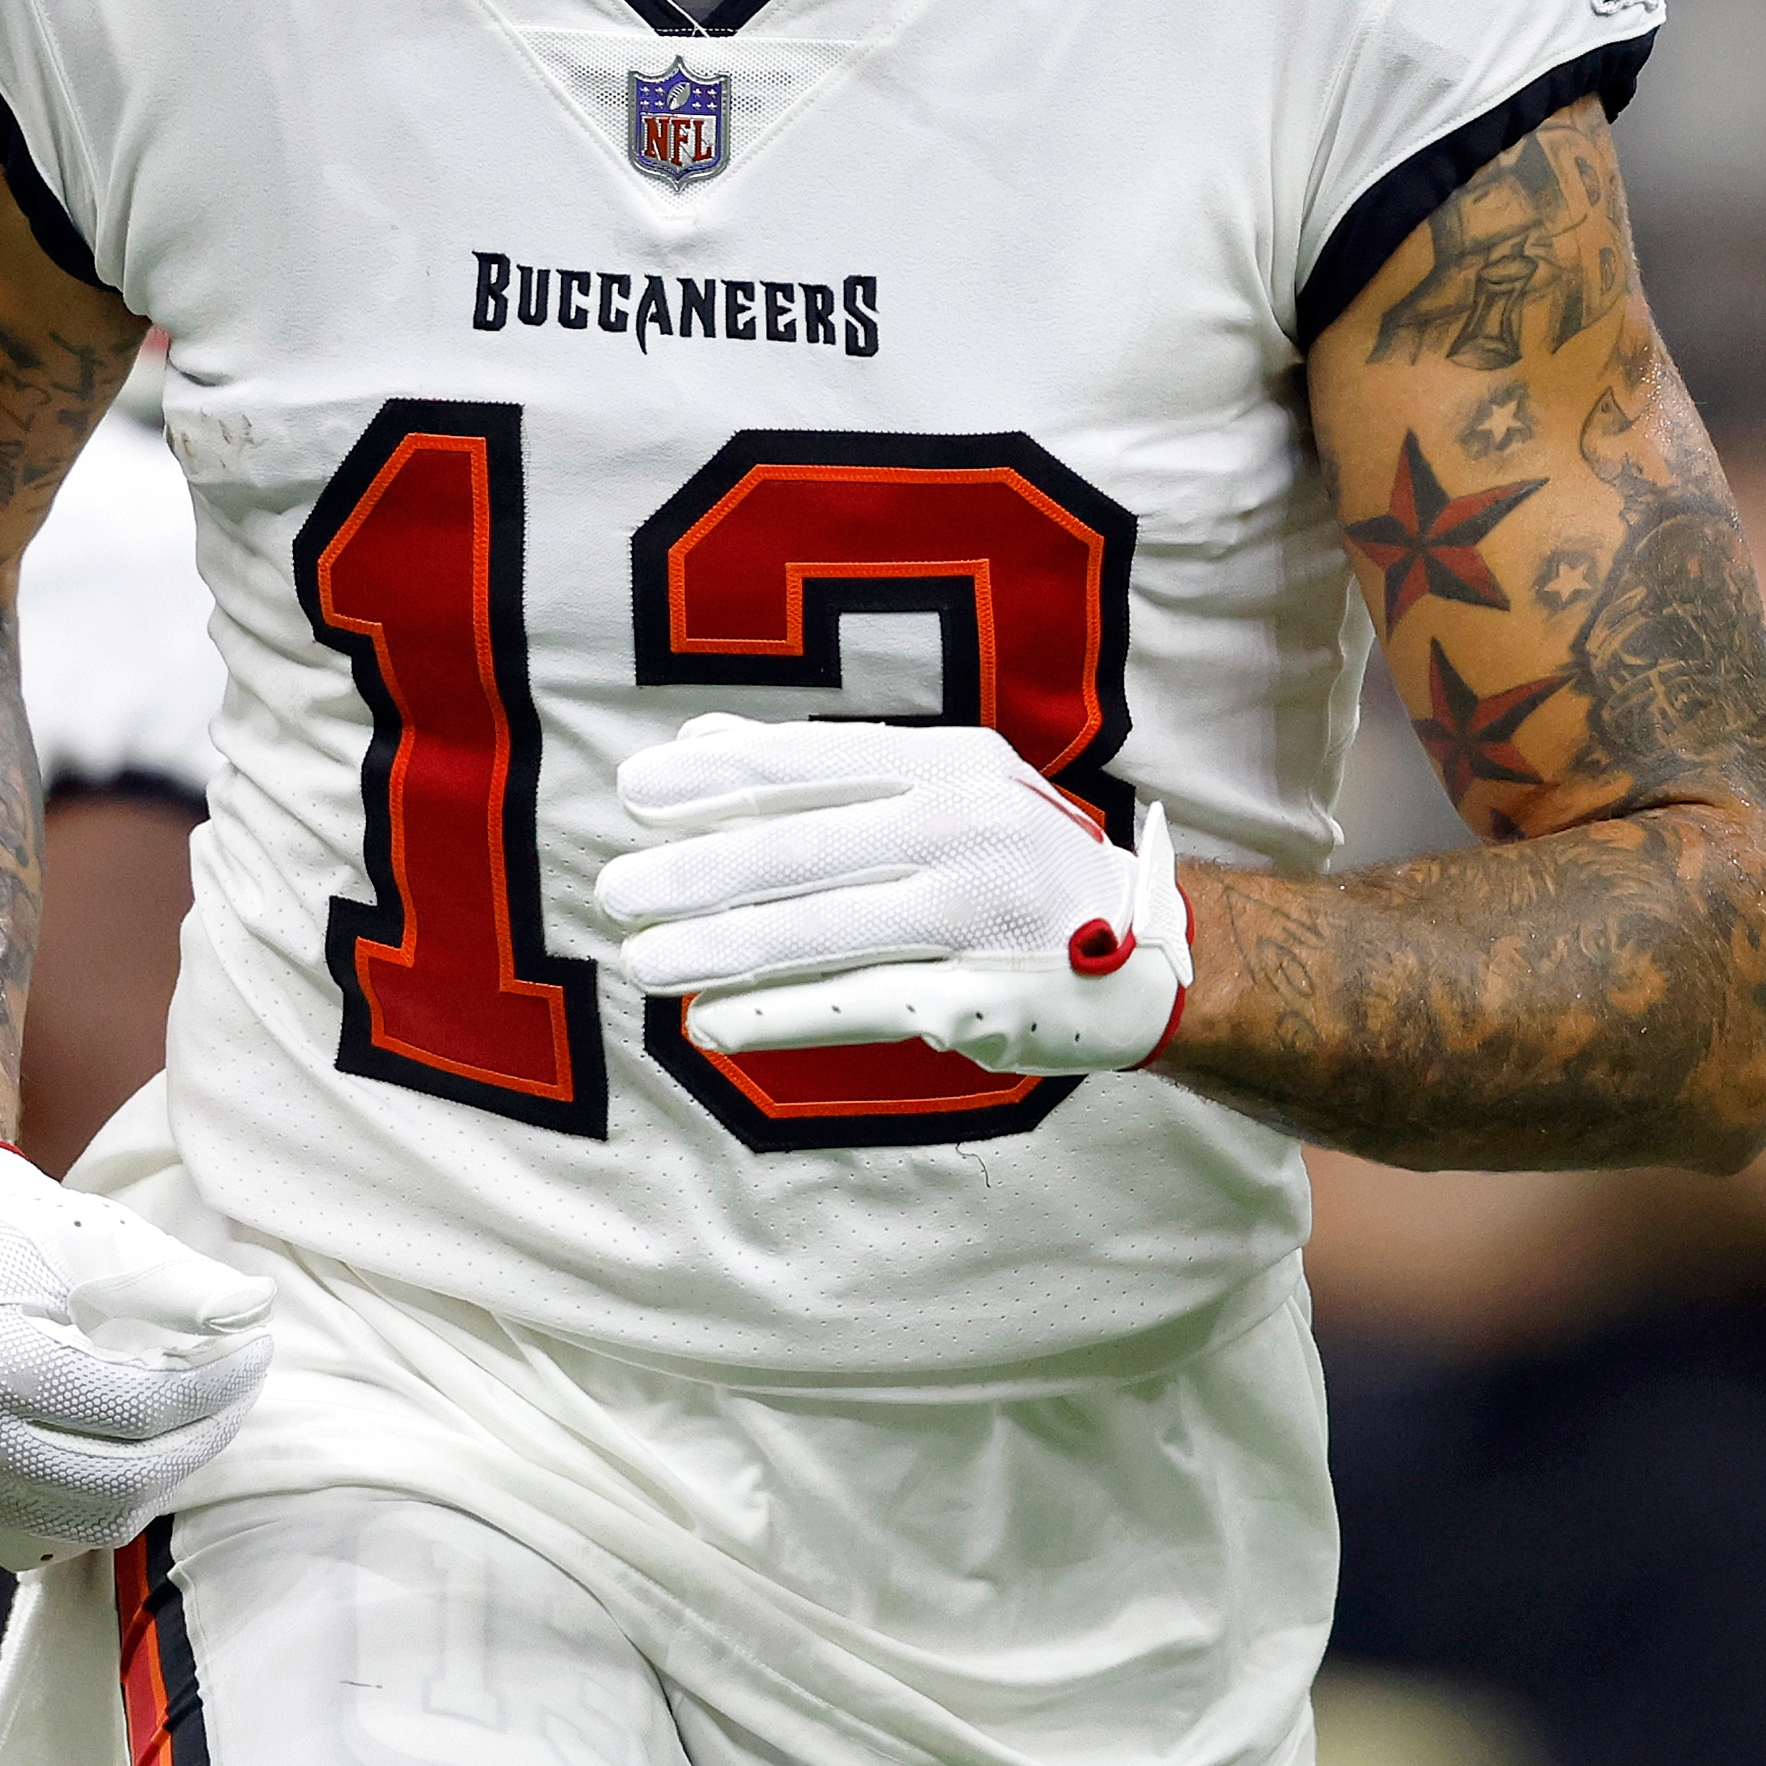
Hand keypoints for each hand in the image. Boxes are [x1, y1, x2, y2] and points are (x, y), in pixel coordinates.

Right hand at [0, 1141, 273, 1572]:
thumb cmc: (11, 1236)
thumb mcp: (92, 1239)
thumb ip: (174, 1283)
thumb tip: (255, 1309)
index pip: (130, 1406)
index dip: (212, 1385)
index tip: (259, 1350)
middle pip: (118, 1477)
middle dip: (202, 1434)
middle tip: (240, 1388)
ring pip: (94, 1519)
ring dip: (163, 1472)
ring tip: (196, 1415)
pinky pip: (54, 1532)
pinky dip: (110, 1495)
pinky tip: (136, 1445)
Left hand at [599, 718, 1190, 1077]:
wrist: (1149, 950)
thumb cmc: (1018, 859)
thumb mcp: (947, 783)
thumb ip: (830, 768)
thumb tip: (699, 741)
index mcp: (950, 764)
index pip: (812, 765)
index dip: (717, 778)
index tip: (635, 789)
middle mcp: (962, 830)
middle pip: (802, 852)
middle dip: (696, 873)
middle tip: (616, 890)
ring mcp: (970, 918)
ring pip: (818, 933)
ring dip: (718, 951)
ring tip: (644, 961)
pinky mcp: (973, 999)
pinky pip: (854, 1007)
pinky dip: (777, 1016)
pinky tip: (714, 1024)